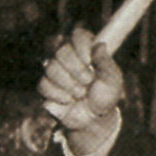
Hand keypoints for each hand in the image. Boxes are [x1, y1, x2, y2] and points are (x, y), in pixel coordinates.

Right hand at [37, 26, 124, 155]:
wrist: (93, 121)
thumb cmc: (105, 98)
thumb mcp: (113, 81)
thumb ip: (106, 62)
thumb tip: (100, 45)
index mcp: (86, 50)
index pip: (77, 35)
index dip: (81, 46)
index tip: (90, 60)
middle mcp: (68, 56)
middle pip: (61, 50)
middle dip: (77, 70)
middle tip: (88, 82)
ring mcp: (54, 70)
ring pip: (50, 67)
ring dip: (69, 85)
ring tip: (80, 94)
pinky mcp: (45, 86)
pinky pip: (43, 84)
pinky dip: (58, 95)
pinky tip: (68, 100)